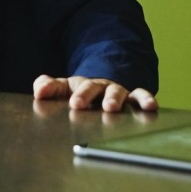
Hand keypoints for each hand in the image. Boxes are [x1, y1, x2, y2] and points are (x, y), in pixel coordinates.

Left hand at [33, 74, 157, 112]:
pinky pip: (141, 95)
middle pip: (93, 87)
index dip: (67, 92)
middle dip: (87, 95)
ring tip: (112, 108)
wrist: (106, 84)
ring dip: (114, 98)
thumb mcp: (65, 87)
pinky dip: (146, 99)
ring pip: (117, 91)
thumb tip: (39, 91)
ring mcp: (118, 90)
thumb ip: (49, 86)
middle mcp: (100, 86)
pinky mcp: (134, 97)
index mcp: (81, 84)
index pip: (72, 86)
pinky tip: (151, 106)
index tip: (71, 103)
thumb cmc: (83, 90)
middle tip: (80, 104)